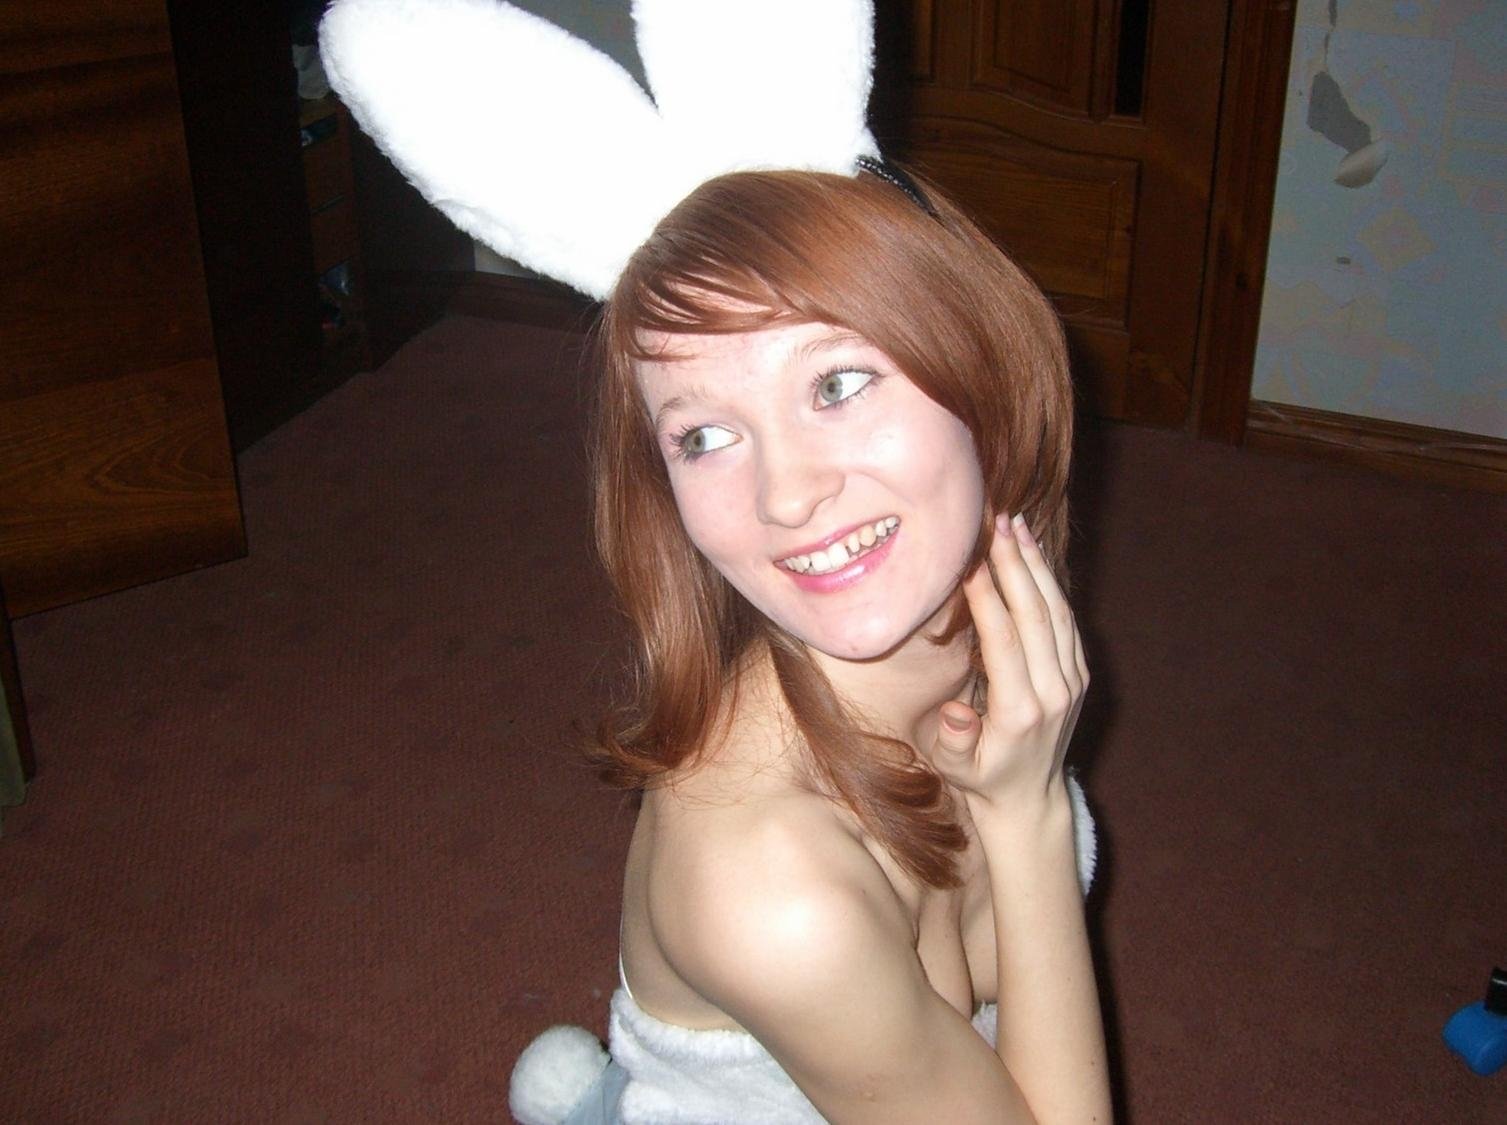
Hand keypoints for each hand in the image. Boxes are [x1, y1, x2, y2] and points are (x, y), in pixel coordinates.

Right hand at [928, 513, 1087, 814]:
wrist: (1029, 797)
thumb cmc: (981, 777)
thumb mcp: (953, 769)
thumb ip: (954, 740)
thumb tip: (956, 713)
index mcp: (1020, 713)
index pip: (1005, 643)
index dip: (988, 600)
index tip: (970, 563)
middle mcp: (1053, 693)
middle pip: (1035, 617)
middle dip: (1015, 566)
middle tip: (996, 524)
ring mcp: (1072, 681)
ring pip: (1056, 612)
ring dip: (1036, 566)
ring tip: (1015, 525)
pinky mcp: (1079, 674)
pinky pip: (1066, 621)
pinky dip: (1050, 584)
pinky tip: (1032, 554)